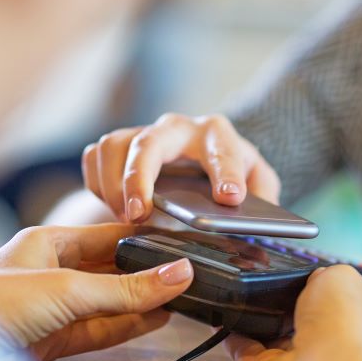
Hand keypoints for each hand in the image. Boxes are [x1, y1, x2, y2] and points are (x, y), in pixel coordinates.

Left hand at [0, 224, 192, 360]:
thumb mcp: (67, 289)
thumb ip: (126, 288)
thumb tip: (177, 274)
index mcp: (47, 242)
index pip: (108, 235)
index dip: (144, 240)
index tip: (180, 245)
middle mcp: (52, 271)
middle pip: (111, 270)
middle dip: (147, 274)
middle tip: (188, 275)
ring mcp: (54, 308)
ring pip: (110, 302)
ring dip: (143, 302)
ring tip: (183, 298)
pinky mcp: (55, 339)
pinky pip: (101, 329)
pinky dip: (129, 326)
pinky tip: (157, 319)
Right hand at [81, 113, 280, 222]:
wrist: (201, 166)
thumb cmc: (231, 178)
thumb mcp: (258, 187)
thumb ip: (266, 203)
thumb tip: (259, 231)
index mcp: (217, 136)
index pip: (223, 149)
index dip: (226, 173)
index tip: (229, 197)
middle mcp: (178, 129)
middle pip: (150, 142)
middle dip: (140, 177)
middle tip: (139, 214)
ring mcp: (144, 134)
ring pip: (115, 146)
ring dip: (113, 185)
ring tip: (127, 218)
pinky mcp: (119, 145)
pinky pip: (95, 156)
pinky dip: (97, 183)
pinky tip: (113, 207)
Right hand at [225, 265, 361, 360]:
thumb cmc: (342, 324)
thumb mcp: (343, 276)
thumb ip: (329, 274)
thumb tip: (315, 279)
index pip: (352, 306)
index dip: (334, 290)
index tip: (315, 275)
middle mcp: (339, 351)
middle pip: (313, 323)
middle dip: (295, 306)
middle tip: (279, 286)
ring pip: (280, 339)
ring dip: (264, 322)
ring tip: (249, 299)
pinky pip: (249, 354)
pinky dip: (237, 338)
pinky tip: (229, 321)